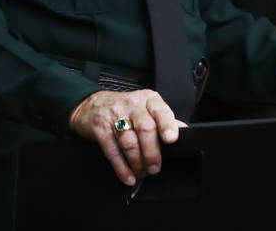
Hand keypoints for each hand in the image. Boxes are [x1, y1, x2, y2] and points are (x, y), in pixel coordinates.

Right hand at [68, 89, 185, 185]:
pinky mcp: (100, 129)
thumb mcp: (147, 107)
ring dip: (137, 162)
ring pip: (130, 142)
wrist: (92, 105)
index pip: (160, 111)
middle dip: (152, 153)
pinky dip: (122, 168)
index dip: (167, 125)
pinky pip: (112, 151)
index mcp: (148, 100)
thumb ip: (163, 119)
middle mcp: (133, 105)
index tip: (171, 139)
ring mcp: (115, 116)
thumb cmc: (125, 109)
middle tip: (155, 167)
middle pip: (146, 129)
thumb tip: (183, 130)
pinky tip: (128, 176)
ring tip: (142, 172)